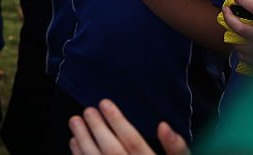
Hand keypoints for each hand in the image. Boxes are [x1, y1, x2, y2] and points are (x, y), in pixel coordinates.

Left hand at [69, 99, 189, 154]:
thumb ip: (178, 150)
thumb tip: (163, 126)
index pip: (133, 143)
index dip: (118, 121)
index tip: (104, 102)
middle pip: (112, 151)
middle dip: (97, 129)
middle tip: (87, 110)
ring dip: (83, 142)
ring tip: (74, 122)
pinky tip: (74, 144)